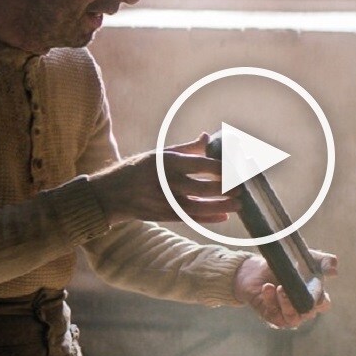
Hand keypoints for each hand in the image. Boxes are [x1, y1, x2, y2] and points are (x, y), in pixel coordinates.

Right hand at [89, 133, 239, 224]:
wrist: (111, 194)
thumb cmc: (138, 169)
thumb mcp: (160, 154)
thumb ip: (187, 148)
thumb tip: (208, 137)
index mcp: (169, 162)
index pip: (204, 164)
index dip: (224, 167)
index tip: (239, 166)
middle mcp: (169, 182)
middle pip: (206, 186)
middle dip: (228, 187)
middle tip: (244, 186)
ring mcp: (167, 201)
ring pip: (202, 205)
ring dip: (223, 205)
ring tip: (240, 203)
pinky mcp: (165, 215)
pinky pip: (192, 218)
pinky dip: (209, 218)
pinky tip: (224, 217)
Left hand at [233, 249, 336, 328]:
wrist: (257, 269)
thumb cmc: (287, 264)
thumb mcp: (308, 258)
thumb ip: (325, 262)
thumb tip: (334, 271)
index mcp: (314, 296)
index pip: (324, 304)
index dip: (322, 301)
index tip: (317, 293)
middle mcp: (302, 308)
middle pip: (308, 313)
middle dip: (303, 302)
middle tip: (294, 289)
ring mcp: (286, 314)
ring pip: (293, 318)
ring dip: (287, 304)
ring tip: (280, 288)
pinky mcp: (271, 316)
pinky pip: (274, 315)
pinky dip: (271, 301)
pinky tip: (267, 287)